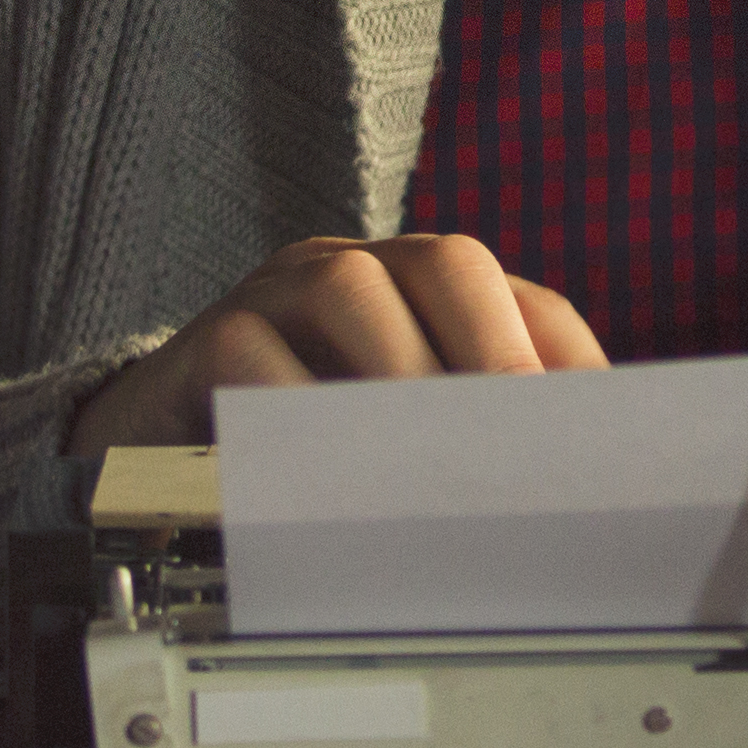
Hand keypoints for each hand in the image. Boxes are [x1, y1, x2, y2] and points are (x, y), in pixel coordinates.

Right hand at [67, 234, 607, 459]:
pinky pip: (250, 350)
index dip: (569, 362)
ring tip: (426, 459)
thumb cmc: (295, 444)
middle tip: (515, 442)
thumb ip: (471, 447)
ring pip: (349, 286)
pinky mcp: (206, 339)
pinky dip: (295, 407)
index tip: (599, 439)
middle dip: (494, 347)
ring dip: (399, 374)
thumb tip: (566, 486)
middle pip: (446, 261)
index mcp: (421, 294)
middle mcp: (356, 274)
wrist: (148, 450)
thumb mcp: (397, 445)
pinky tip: (323, 469)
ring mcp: (278, 295)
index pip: (522, 300)